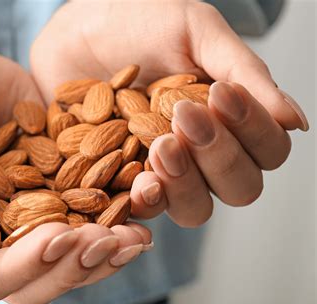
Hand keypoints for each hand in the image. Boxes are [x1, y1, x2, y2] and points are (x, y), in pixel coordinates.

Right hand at [0, 34, 151, 303]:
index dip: (26, 266)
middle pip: (40, 279)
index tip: (58, 237)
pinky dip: (118, 217)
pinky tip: (142, 205)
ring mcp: (31, 221)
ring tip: (136, 236)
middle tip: (108, 239)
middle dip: (76, 264)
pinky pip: (91, 218)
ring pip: (72, 257)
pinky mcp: (59, 194)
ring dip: (106, 251)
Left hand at [30, 1, 308, 226]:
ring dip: (187, 183)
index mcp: (229, 120)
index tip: (220, 95)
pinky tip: (142, 180)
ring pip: (197, 209)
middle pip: (239, 187)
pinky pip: (144, 209)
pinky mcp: (120, 182)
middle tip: (187, 117)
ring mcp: (162, 172)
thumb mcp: (196, 32)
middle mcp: (201, 154)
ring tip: (162, 145)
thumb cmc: (138, 23)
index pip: (267, 150)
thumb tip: (295, 121)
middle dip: (220, 157)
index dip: (253, 131)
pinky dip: (148, 199)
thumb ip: (243, 72)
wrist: (78, 29)